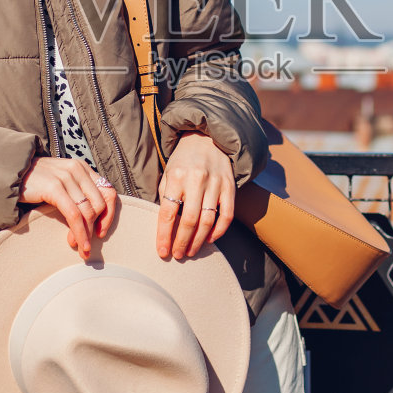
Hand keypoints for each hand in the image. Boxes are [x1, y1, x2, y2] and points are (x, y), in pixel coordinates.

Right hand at [20, 158, 118, 259]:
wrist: (9, 175)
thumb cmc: (34, 183)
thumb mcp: (60, 183)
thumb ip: (76, 193)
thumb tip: (92, 220)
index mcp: (82, 168)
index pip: (108, 191)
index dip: (109, 214)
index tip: (101, 231)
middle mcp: (77, 169)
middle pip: (99, 204)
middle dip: (95, 228)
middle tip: (86, 244)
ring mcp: (66, 177)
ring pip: (88, 212)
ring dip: (86, 234)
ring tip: (80, 248)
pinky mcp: (54, 187)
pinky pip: (74, 215)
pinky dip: (79, 232)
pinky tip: (76, 243)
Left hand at [156, 133, 234, 259]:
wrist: (206, 138)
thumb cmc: (183, 161)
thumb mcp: (168, 173)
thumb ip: (166, 196)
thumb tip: (165, 226)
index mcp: (176, 176)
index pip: (168, 212)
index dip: (164, 235)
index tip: (162, 251)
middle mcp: (196, 180)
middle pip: (189, 220)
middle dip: (182, 242)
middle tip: (178, 255)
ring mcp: (215, 183)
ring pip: (208, 220)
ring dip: (199, 241)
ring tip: (191, 251)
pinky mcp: (230, 186)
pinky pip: (227, 214)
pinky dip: (220, 231)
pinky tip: (211, 239)